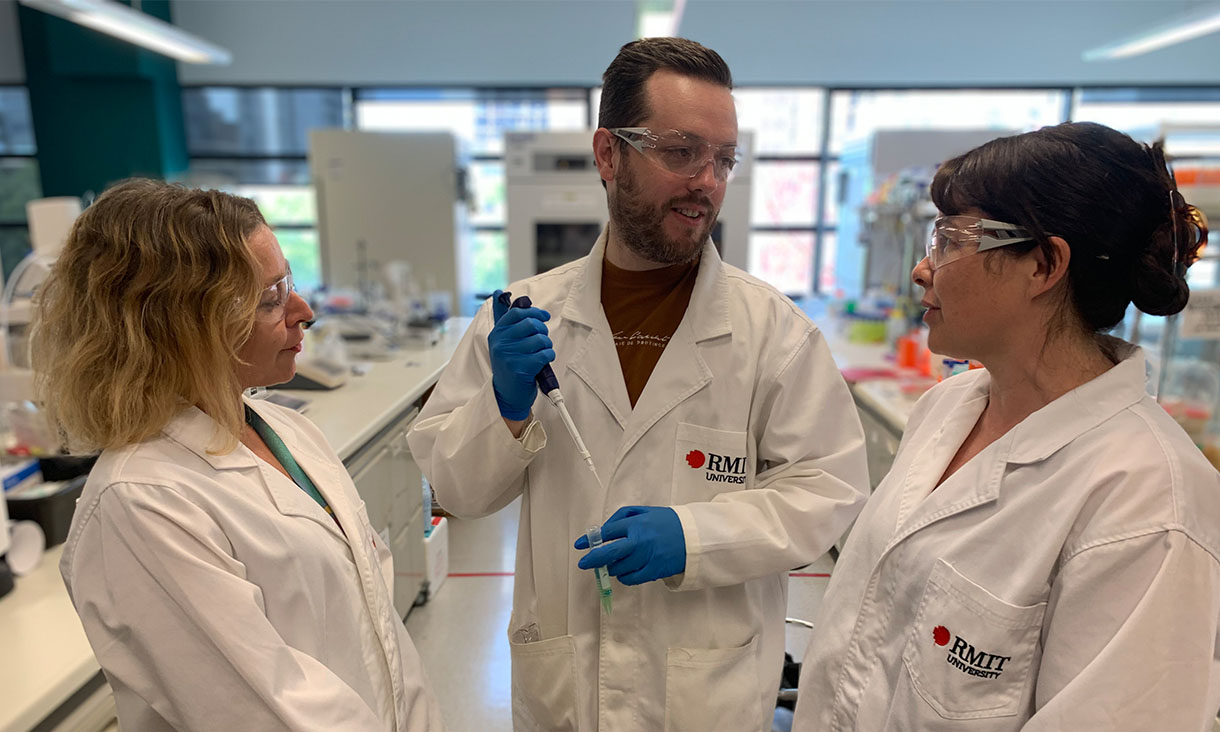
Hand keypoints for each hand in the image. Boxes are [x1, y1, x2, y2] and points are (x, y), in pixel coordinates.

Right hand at [488, 290, 554, 420]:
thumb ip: (504, 319)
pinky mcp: (520, 368)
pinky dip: (549, 356)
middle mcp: (500, 343)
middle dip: (542, 331)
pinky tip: (544, 361)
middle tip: (543, 340)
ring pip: (539, 339)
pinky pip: (544, 354)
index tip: (544, 317)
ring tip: (543, 352)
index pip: (517, 313)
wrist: (507, 396)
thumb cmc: (510, 366)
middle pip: (530, 324)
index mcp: (497, 334)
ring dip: (547, 345)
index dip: (534, 313)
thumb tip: (498, 292)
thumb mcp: (503, 342)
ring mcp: (509, 356)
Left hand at [574, 506, 685, 584]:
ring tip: (614, 564)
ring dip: (611, 568)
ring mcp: (647, 557)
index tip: (579, 545)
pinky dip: (624, 577)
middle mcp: (640, 540)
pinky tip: (625, 572)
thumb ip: (623, 517)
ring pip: (619, 568)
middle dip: (592, 559)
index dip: (590, 539)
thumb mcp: (645, 511)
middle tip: (584, 563)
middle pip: (609, 553)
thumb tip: (603, 530)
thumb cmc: (667, 523)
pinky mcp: (654, 571)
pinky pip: (631, 579)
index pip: (607, 532)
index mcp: (637, 523)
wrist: (694, 537)